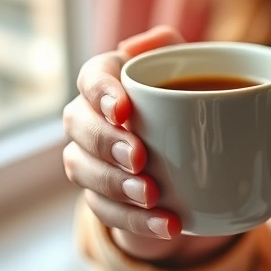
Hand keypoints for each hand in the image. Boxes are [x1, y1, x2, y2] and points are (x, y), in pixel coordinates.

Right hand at [63, 26, 235, 265]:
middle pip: (77, 124)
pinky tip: (168, 225)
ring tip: (152, 195)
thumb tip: (137, 46)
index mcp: (112, 82)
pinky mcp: (103, 195)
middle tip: (140, 158)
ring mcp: (92, 158)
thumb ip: (170, 48)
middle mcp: (92, 117)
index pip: (91, 76)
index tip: (125, 111)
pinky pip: (104, 209)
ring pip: (81, 169)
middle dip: (105, 142)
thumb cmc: (188, 104)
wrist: (194, 160)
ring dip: (114, 185)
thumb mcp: (190, 71)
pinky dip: (135, 221)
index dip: (101, 92)